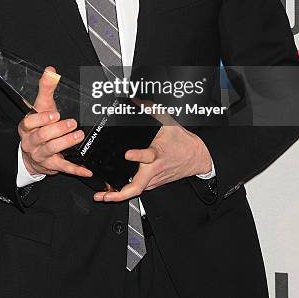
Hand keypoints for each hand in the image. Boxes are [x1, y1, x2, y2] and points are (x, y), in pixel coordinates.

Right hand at [18, 66, 92, 178]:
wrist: (32, 153)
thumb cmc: (39, 125)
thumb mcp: (41, 107)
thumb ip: (46, 89)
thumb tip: (51, 71)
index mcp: (27, 127)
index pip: (29, 122)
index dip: (41, 119)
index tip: (54, 114)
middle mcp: (31, 142)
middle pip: (42, 136)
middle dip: (58, 130)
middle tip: (72, 123)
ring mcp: (40, 155)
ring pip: (51, 150)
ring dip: (66, 143)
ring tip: (78, 136)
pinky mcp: (51, 166)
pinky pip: (63, 168)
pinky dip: (76, 169)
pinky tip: (87, 169)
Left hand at [93, 112, 211, 202]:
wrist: (196, 157)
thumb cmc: (182, 142)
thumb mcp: (168, 122)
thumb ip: (150, 110)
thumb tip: (136, 101)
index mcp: (158, 154)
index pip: (147, 156)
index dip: (137, 156)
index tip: (127, 154)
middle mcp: (154, 170)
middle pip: (137, 187)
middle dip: (120, 194)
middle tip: (105, 195)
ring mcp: (153, 180)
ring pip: (135, 191)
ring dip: (118, 195)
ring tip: (102, 196)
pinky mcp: (153, 183)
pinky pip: (137, 189)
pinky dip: (124, 192)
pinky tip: (112, 191)